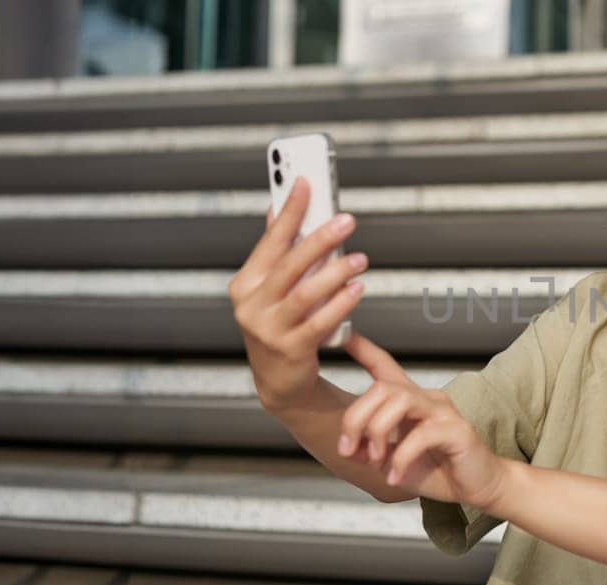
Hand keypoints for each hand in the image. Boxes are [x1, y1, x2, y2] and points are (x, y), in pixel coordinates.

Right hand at [229, 176, 367, 410]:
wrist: (279, 380)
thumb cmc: (280, 325)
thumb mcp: (271, 289)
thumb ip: (277, 252)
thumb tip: (278, 207)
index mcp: (246, 283)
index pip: (270, 240)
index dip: (289, 211)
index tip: (307, 182)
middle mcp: (251, 305)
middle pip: (289, 265)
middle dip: (319, 239)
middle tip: (347, 220)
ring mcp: (268, 330)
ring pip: (305, 294)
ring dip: (335, 273)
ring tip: (360, 259)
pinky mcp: (290, 350)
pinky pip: (319, 323)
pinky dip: (340, 304)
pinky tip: (358, 289)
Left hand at [337, 332, 511, 510]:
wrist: (477, 488)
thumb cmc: (437, 470)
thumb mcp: (392, 461)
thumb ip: (369, 450)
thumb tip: (348, 448)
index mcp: (410, 401)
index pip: (384, 365)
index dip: (362, 349)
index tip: (341, 334)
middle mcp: (427, 399)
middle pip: (382, 387)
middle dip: (356, 418)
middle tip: (349, 449)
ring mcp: (443, 412)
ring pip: (400, 401)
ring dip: (377, 431)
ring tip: (375, 460)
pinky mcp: (457, 430)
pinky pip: (421, 435)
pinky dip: (401, 458)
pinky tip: (394, 476)